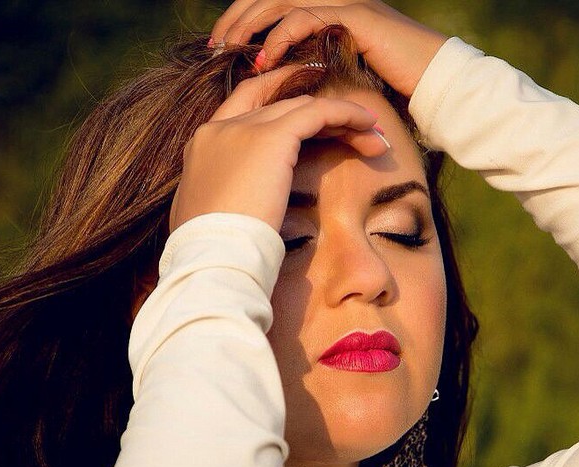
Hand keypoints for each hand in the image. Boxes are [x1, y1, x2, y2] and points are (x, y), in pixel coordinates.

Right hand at [169, 65, 388, 232]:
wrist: (213, 258)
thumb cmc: (215, 253)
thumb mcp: (213, 218)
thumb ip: (226, 199)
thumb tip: (241, 209)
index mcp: (204, 147)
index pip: (245, 107)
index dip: (277, 97)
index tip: (313, 110)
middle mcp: (221, 129)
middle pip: (281, 108)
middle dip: (321, 119)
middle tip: (358, 136)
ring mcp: (244, 129)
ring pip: (303, 107)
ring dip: (342, 120)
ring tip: (374, 140)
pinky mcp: (273, 137)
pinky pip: (318, 112)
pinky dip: (347, 114)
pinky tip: (369, 125)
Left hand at [209, 0, 447, 96]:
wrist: (439, 86)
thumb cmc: (397, 93)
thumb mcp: (344, 82)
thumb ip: (315, 75)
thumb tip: (280, 94)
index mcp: (327, 14)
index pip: (273, 6)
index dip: (242, 21)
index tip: (218, 47)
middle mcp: (333, 2)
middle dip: (237, 19)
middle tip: (213, 46)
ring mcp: (345, 5)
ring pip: (281, 2)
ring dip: (250, 25)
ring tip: (229, 50)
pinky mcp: (355, 17)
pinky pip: (306, 17)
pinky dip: (280, 37)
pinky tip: (264, 60)